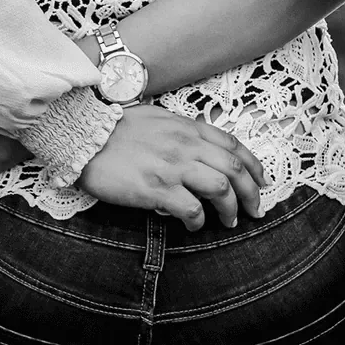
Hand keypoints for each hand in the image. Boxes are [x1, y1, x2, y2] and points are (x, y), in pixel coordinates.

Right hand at [77, 105, 266, 230]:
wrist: (83, 136)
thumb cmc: (115, 130)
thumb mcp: (156, 119)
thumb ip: (181, 132)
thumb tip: (198, 149)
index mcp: (187, 128)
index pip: (232, 146)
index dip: (253, 166)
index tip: (261, 181)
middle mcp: (186, 146)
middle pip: (234, 170)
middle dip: (252, 193)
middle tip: (255, 210)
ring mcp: (172, 167)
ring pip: (220, 189)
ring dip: (231, 209)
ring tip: (229, 222)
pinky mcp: (156, 189)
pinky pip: (191, 209)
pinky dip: (199, 220)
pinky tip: (194, 224)